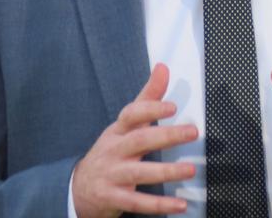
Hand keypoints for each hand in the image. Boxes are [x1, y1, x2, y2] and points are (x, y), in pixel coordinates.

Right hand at [72, 63, 199, 217]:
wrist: (79, 189)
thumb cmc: (110, 152)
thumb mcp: (124, 125)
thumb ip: (147, 99)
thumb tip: (163, 68)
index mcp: (118, 131)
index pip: (131, 115)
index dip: (151, 109)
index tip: (173, 106)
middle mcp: (114, 151)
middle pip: (139, 140)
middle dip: (166, 136)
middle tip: (192, 132)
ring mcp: (112, 175)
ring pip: (139, 173)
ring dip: (166, 172)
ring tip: (190, 170)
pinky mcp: (113, 198)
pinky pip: (137, 202)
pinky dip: (159, 205)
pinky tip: (180, 204)